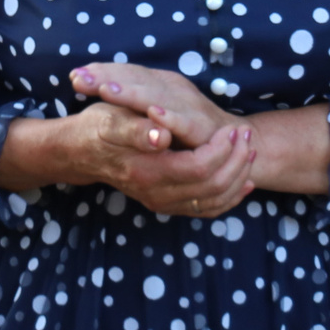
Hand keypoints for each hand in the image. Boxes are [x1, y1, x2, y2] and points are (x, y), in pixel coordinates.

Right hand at [42, 96, 257, 217]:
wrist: (81, 152)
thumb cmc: (98, 128)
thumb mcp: (112, 119)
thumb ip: (137, 129)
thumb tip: (161, 136)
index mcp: (147, 171)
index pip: (199, 169)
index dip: (222, 150)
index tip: (231, 129)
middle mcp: (156, 193)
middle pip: (212, 187)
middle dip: (236, 161)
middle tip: (245, 135)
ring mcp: (162, 202)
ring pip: (214, 201)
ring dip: (238, 178)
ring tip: (248, 151)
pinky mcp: (166, 204)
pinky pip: (207, 210)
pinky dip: (230, 197)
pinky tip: (244, 181)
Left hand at [70, 61, 241, 149]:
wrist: (232, 139)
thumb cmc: (187, 123)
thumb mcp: (154, 109)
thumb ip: (130, 98)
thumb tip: (87, 82)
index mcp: (159, 83)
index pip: (126, 72)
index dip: (102, 72)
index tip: (74, 77)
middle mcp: (172, 88)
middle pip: (136, 78)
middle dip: (108, 77)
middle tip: (80, 79)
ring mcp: (187, 104)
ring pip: (156, 95)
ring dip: (132, 92)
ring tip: (106, 90)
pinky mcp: (202, 126)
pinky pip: (184, 122)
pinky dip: (170, 118)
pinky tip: (153, 115)